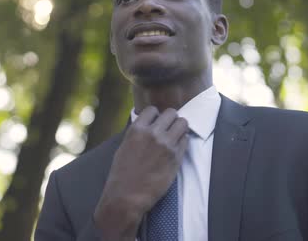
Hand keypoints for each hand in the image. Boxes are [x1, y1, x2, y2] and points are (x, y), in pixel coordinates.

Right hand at [93, 106, 188, 239]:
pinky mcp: (176, 157)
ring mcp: (166, 145)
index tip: (156, 122)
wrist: (126, 197)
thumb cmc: (122, 174)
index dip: (155, 116)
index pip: (152, 110)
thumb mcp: (124, 146)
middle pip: (171, 113)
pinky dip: (183, 141)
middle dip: (170, 119)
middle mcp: (153, 134)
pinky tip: (176, 148)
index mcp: (137, 129)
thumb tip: (147, 123)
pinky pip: (186, 140)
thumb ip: (137, 133)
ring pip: (183, 123)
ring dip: (180, 128)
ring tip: (175, 136)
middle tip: (168, 128)